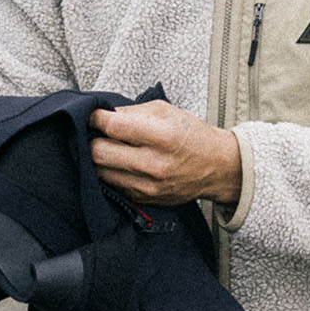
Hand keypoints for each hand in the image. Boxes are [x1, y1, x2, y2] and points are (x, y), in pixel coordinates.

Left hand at [88, 101, 241, 206]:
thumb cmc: (191, 135)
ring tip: (108, 147)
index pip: (112, 126)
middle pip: (97, 153)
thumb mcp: (166, 111)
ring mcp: (147, 185)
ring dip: (98, 158)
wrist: (216, 167)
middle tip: (98, 133)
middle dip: (92, 139)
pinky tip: (119, 163)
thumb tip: (103, 114)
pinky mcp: (143, 199)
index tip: (95, 116)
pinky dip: (110, 172)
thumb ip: (132, 111)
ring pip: (99, 172)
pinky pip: (111, 185)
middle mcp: (153, 164)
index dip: (96, 118)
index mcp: (161, 136)